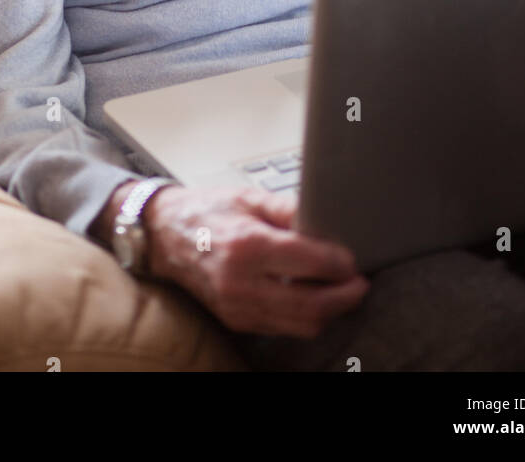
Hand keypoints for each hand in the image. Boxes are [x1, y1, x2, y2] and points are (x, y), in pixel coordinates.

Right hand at [140, 183, 368, 338]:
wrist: (164, 235)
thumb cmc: (207, 211)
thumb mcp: (249, 197)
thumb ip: (290, 209)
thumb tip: (327, 221)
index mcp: (247, 246)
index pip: (309, 262)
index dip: (339, 264)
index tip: (353, 259)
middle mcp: (242, 283)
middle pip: (310, 305)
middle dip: (344, 297)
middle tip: (360, 283)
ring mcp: (237, 307)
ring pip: (299, 324)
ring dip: (328, 312)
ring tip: (342, 292)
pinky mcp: (235, 319)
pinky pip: (281, 327)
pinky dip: (303, 316)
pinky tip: (312, 297)